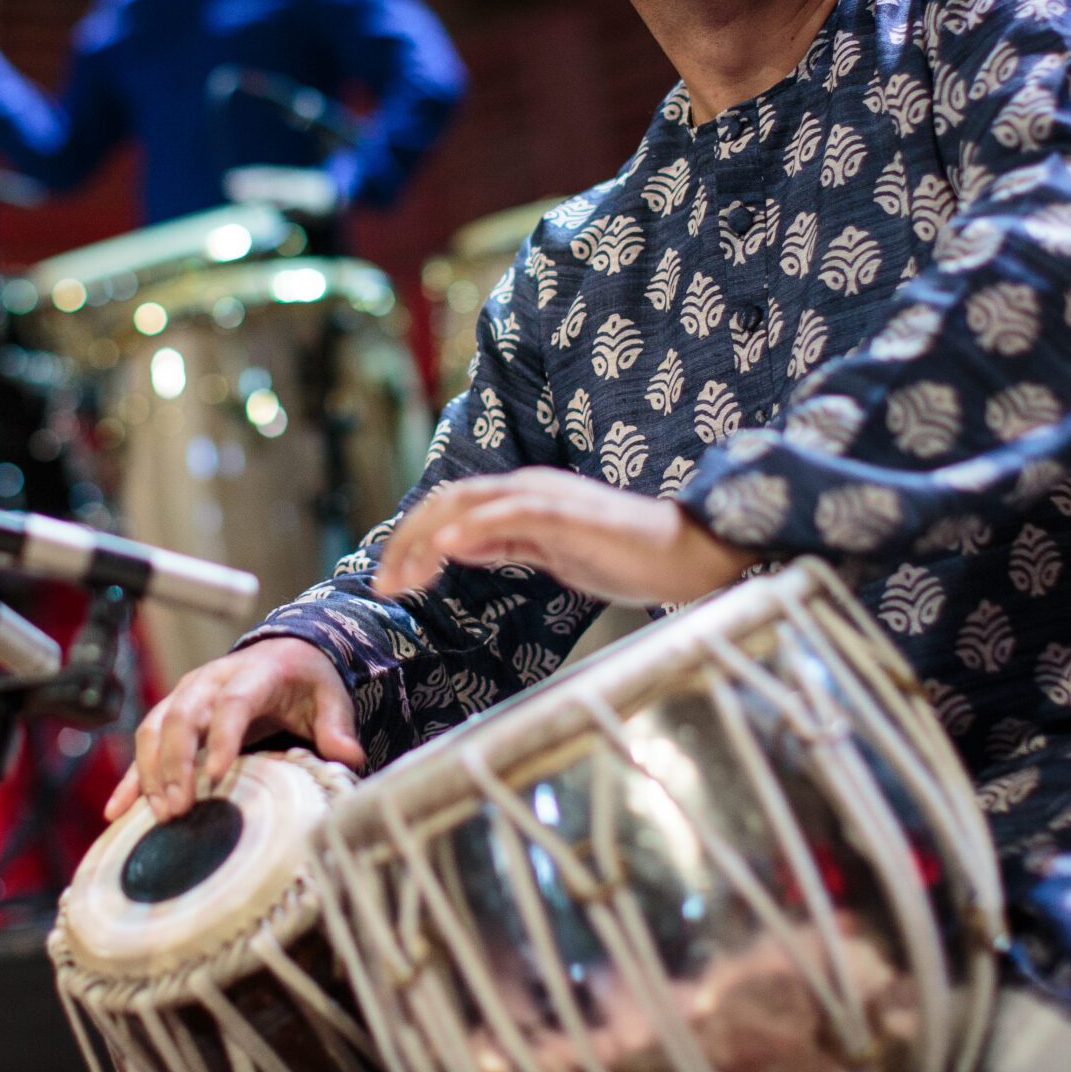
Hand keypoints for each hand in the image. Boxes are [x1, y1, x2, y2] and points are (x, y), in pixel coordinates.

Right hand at [104, 636, 363, 823]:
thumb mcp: (329, 697)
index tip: (217, 776)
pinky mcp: (170, 717)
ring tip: (161, 814)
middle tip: (179, 808)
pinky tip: (117, 811)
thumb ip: (337, 726)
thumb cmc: (305, 681)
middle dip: (176, 762)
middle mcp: (209, 682)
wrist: (283, 654)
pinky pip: (143, 747)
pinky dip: (130, 779)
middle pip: (182, 717)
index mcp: (251, 674)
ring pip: (155, 729)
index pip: (232, 704)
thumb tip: (349, 759)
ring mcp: (184, 698)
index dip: (222, 737)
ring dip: (152, 772)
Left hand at [373, 467, 754, 609]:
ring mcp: (548, 497)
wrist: (686, 554)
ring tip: (403, 576)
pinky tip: (450, 546)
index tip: (391, 579)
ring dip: (428, 539)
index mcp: (523, 497)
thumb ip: (503, 545)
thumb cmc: (625, 558)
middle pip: (448, 501)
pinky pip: (514, 514)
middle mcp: (529, 487)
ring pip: (469, 503)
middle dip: (407, 542)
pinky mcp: (569, 514)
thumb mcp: (550, 554)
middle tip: (384, 584)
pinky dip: (477, 526)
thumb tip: (452, 544)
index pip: (451, 508)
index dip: (413, 539)